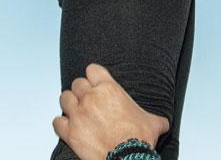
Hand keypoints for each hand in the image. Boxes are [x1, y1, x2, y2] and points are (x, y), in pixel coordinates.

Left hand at [53, 64, 169, 159]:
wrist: (127, 158)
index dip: (93, 76)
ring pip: (64, 98)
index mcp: (109, 89)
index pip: (92, 69)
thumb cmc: (139, 139)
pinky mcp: (70, 132)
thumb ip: (156, 119)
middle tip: (87, 100)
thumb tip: (164, 124)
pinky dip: (61, 124)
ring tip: (74, 110)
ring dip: (69, 104)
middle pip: (77, 83)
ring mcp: (78, 114)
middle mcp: (91, 98)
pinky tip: (67, 127)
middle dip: (81, 91)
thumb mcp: (153, 123)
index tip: (95, 82)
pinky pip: (57, 122)